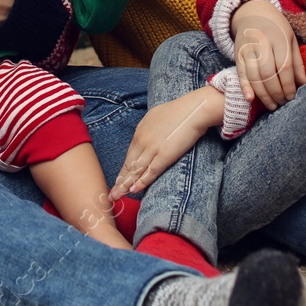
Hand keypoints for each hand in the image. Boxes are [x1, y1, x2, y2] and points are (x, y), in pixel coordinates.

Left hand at [109, 86, 224, 199]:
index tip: (118, 181)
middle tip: (111, 195)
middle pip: (129, 164)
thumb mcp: (156, 115)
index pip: (129, 155)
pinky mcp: (165, 155)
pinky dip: (142, 182)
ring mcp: (153, 148)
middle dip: (120, 181)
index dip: (123, 170)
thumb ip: (148, 127)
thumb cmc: (180, 111)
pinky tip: (134, 190)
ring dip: (126, 185)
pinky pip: (151, 172)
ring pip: (136, 170)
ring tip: (117, 196)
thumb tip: (145, 134)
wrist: (194, 109)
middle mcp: (143, 140)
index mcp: (140, 131)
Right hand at [233, 8, 305, 110]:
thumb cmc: (276, 28)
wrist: (252, 13)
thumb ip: (297, 62)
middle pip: (268, 73)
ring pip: (254, 76)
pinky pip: (240, 73)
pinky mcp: (237, 55)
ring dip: (263, 95)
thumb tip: (304, 84)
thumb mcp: (291, 40)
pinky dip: (244, 87)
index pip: (284, 66)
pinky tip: (250, 99)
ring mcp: (247, 49)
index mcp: (279, 38)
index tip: (292, 97)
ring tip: (273, 105)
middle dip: (276, 93)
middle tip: (283, 103)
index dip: (288, 85)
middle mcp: (261, 43)